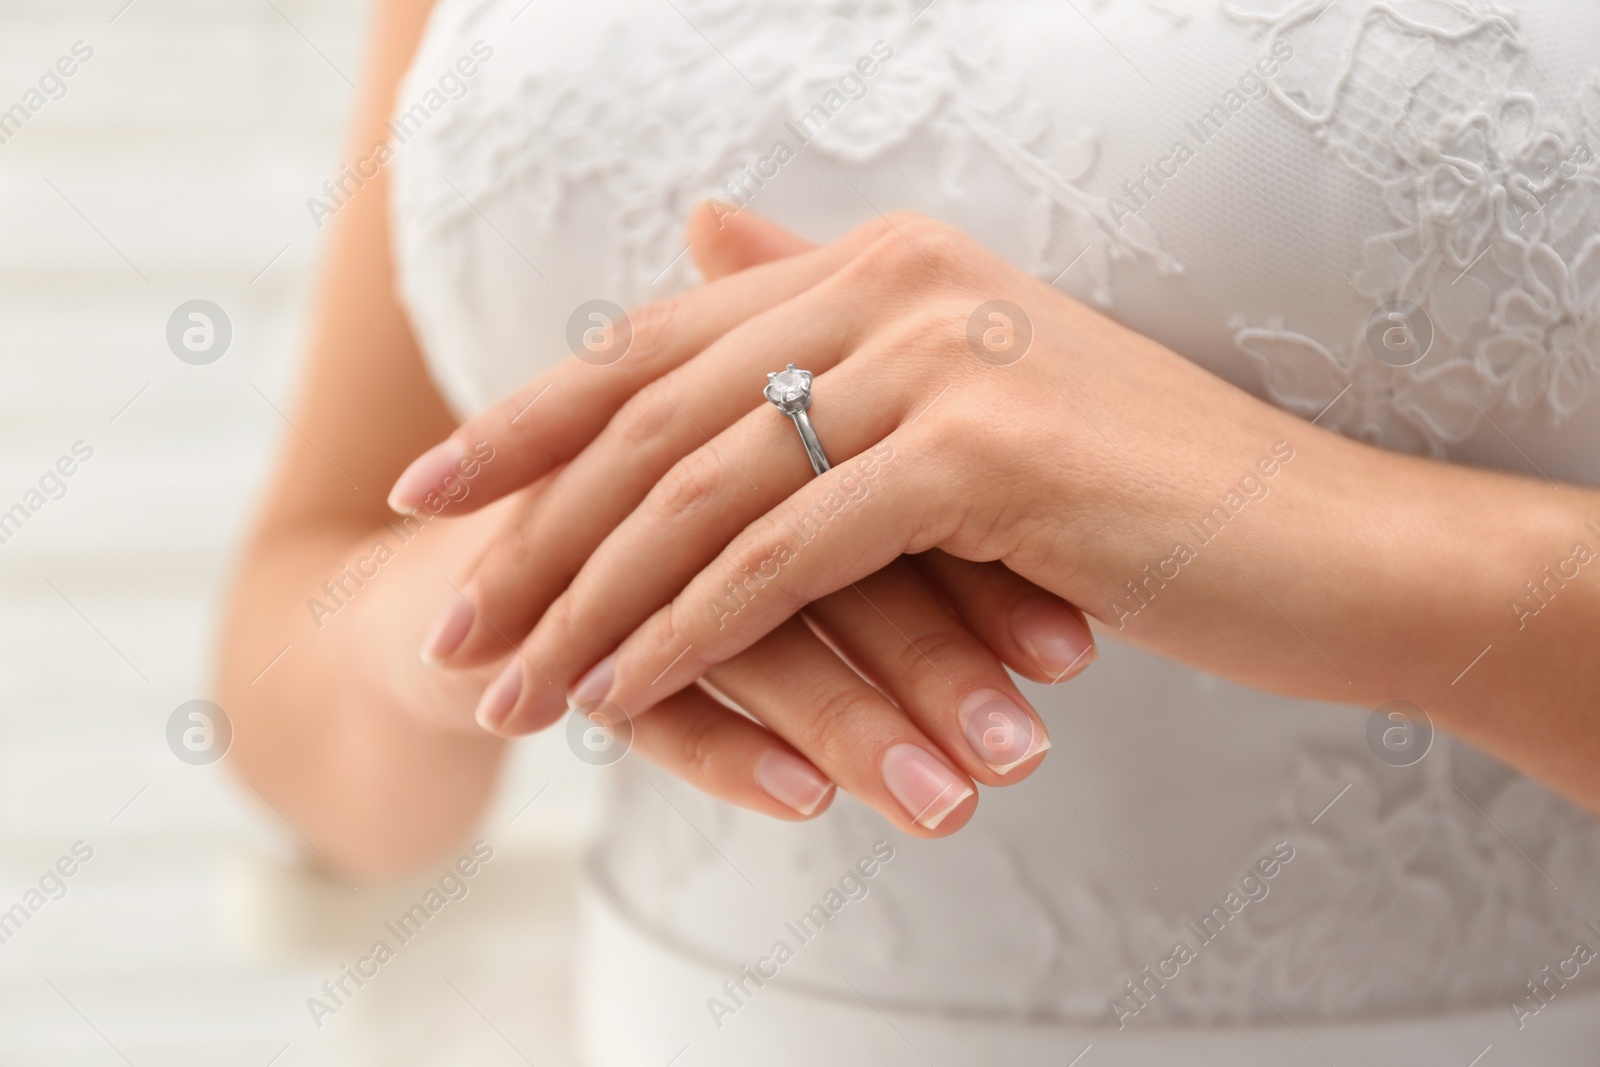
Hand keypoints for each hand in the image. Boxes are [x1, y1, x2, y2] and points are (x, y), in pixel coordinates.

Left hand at [390, 208, 1096, 834]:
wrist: (1322, 541)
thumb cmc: (1145, 489)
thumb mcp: (968, 390)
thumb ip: (823, 317)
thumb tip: (701, 237)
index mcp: (885, 259)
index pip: (660, 337)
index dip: (530, 416)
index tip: (432, 491)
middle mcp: (897, 280)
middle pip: (653, 414)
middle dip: (529, 529)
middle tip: (450, 624)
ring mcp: (936, 356)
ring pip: (699, 492)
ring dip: (586, 604)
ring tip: (508, 690)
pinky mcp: (976, 451)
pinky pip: (778, 560)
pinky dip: (682, 634)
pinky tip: (616, 697)